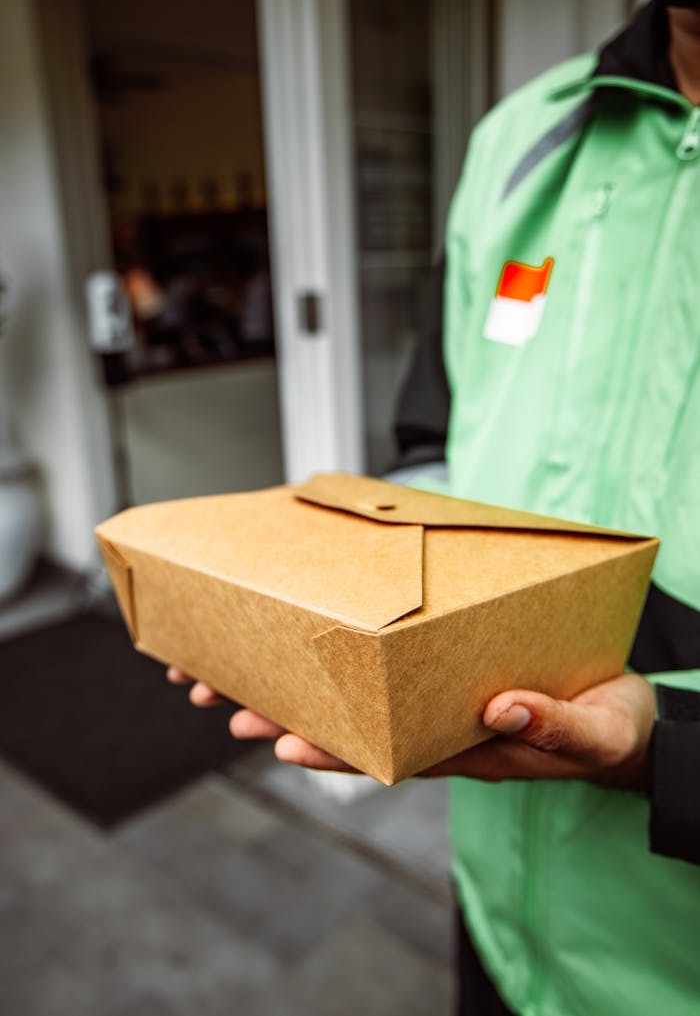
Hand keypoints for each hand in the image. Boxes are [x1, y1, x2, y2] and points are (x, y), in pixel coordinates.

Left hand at [166, 668, 654, 789]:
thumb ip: (551, 725)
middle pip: (354, 731)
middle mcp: (441, 731)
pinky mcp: (446, 684)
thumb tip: (502, 709)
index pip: (389, 755)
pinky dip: (342, 670)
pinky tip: (309, 656)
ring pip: (357, 705)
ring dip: (298, 695)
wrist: (624, 721)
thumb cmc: (607, 728)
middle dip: (290, 718)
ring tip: (237, 685)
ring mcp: (438, 709)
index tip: (284, 742)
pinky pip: (384, 680)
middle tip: (228, 706)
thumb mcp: (592, 730)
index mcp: (469, 748)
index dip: (335, 751)